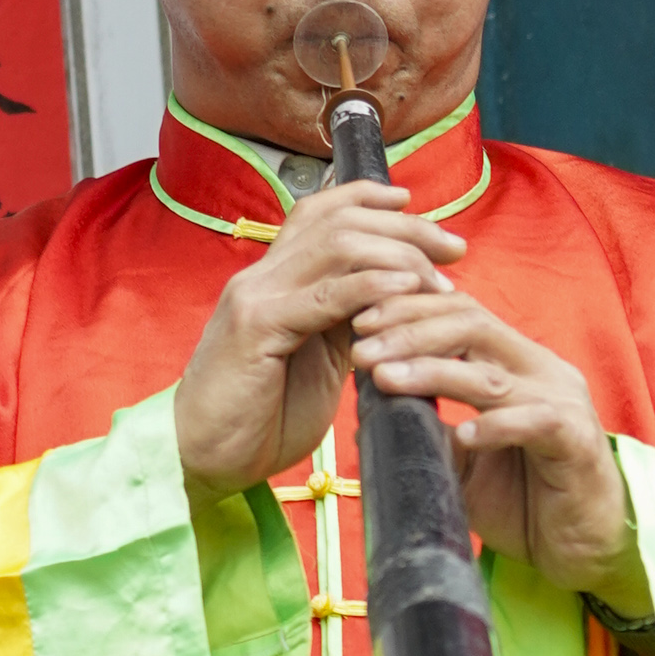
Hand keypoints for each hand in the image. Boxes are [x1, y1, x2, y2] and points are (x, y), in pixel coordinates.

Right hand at [174, 184, 468, 494]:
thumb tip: (392, 305)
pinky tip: (406, 288)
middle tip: (454, 246)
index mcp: (275, 280)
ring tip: (439, 275)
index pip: (322, 213)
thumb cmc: (257, 419)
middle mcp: (263, 276)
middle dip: (405, 226)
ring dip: (398, 254)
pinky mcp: (257, 328)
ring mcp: (257, 296)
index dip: (372, 199)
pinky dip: (370, 286)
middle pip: (339, 220)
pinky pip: (324, 296)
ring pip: (335, 245)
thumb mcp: (314, 362)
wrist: (200, 456)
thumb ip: (343, 326)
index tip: (420, 210)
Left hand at [354, 284, 653, 616]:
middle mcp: (540, 371)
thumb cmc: (528, 502)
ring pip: (491, 374)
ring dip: (432, 371)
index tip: (357, 324)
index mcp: (515, 363)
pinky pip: (533, 422)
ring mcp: (562, 402)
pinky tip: (461, 435)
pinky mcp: (576, 441)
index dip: (408, 311)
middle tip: (362, 347)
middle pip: (471, 324)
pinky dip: (495, 427)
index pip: (459, 313)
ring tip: (386, 378)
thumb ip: (430, 431)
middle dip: (409, 331)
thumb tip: (367, 416)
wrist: (586, 548)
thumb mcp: (466, 462)